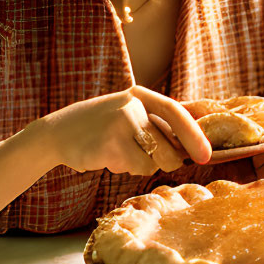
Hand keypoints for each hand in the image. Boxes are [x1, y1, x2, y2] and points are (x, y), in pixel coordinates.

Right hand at [36, 85, 211, 176]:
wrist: (57, 133)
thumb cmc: (103, 127)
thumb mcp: (131, 113)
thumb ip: (159, 123)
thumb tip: (198, 142)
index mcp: (140, 95)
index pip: (176, 112)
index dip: (194, 135)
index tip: (207, 156)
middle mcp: (131, 106)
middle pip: (169, 147)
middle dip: (168, 161)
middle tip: (151, 157)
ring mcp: (118, 125)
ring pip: (153, 162)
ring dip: (142, 165)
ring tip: (121, 152)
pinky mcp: (107, 146)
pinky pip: (133, 168)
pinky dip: (125, 168)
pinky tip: (108, 156)